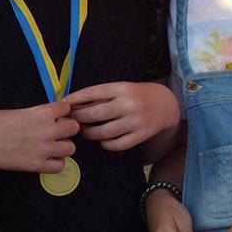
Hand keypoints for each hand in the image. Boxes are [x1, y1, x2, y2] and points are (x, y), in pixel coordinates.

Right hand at [0, 102, 77, 172]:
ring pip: (71, 148)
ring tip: (51, 146)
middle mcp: (47, 130)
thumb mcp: (22, 110)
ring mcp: (43, 149)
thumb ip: (41, 113)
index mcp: (42, 113)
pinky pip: (60, 166)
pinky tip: (46, 158)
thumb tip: (56, 115)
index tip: (56, 115)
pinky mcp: (36, 165)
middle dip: (66, 129)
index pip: (67, 108)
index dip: (62, 111)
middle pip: (74, 128)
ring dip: (63, 147)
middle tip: (56, 131)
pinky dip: (55, 163)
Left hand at [65, 82, 179, 151]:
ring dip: (89, 133)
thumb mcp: (124, 88)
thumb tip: (75, 103)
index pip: (93, 92)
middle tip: (70, 120)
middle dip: (78, 118)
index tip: (64, 103)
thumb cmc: (139, 95)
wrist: (166, 105)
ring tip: (84, 131)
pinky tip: (102, 139)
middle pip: (94, 114)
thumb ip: (104, 95)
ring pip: (103, 132)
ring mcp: (135, 121)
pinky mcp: (140, 135)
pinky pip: (116, 144)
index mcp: (123, 88)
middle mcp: (129, 104)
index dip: (76, 98)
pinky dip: (105, 143)